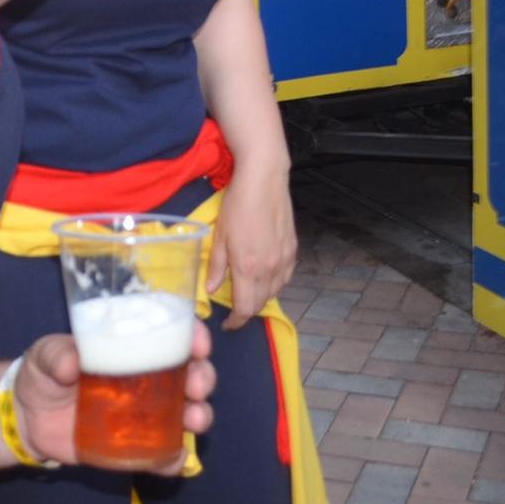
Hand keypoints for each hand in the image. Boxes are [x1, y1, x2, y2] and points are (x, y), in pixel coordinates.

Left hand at [11, 325, 216, 472]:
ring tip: (194, 419)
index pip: (175, 334)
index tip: (199, 344)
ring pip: (190, 412)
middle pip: (193, 373)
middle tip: (196, 385)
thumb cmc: (44, 375)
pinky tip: (175, 460)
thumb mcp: (45, 356)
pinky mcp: (140, 446)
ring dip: (200, 414)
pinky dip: (177, 459)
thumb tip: (71, 362)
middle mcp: (151, 378)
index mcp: (134, 346)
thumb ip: (55, 356)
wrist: (29, 420)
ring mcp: (148, 414)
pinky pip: (167, 455)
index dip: (195, 335)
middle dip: (204, 377)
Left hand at [207, 161, 297, 326]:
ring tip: (248, 292)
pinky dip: (275, 283)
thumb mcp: (220, 236)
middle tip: (234, 307)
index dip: (236, 321)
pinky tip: (266, 276)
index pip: (245, 308)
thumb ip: (217, 266)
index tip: (227, 324)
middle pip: (261, 303)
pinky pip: (286, 277)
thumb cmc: (237, 204)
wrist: (265, 179)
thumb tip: (211, 289)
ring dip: (262, 297)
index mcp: (248, 268)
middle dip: (247, 310)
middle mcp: (270, 269)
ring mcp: (284, 259)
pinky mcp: (293, 249)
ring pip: (276, 291)